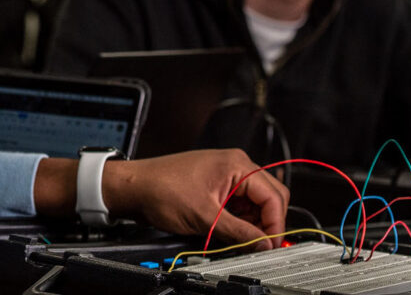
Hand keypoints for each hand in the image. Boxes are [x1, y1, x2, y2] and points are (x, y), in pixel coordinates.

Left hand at [104, 149, 288, 249]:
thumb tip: (264, 244)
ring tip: (241, 240)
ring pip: (255, 203)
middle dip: (268, 223)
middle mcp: (236, 166)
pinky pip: (240, 204)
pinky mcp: (218, 186)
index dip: (276, 225)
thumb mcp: (205, 217)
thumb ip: (239, 233)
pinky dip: (240, 220)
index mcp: (237, 165)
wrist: (134, 188)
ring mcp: (227, 176)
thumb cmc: (161, 190)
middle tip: (261, 246)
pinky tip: (231, 232)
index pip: (273, 196)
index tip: (271, 246)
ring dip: (253, 223)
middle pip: (270, 197)